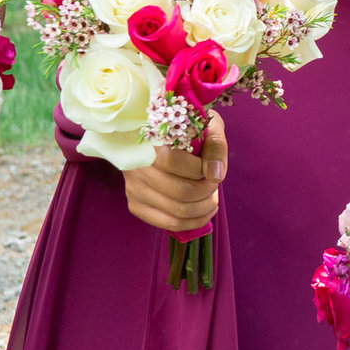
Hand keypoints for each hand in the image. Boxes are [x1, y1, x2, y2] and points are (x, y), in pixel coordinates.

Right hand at [122, 113, 230, 233]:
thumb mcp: (203, 126)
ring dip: (204, 208)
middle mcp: (136, 167)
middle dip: (207, 191)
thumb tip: (216, 175)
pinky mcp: (136, 205)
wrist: (153, 137)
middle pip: (181, 192)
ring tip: (212, 197)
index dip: (201, 169)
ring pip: (177, 212)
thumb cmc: (184, 131)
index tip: (213, 168)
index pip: (173, 162)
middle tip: (215, 184)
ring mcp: (134, 189)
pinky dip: (193, 222)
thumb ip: (214, 145)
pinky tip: (204, 211)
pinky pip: (169, 223)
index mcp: (148, 142)